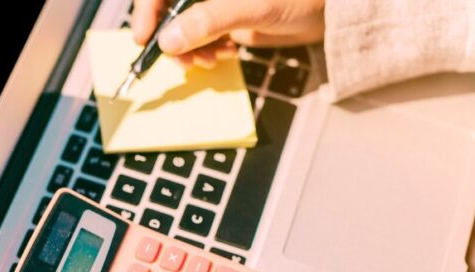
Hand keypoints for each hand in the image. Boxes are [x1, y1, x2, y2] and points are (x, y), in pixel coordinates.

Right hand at [132, 0, 324, 67]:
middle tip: (186, 61)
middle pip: (168, 9)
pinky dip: (207, 50)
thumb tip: (169, 40)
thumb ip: (209, 20)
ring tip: (211, 60)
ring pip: (183, 27)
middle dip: (172, 38)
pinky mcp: (224, 18)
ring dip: (191, 49)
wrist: (329, 12)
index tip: (145, 39)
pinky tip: (225, 53)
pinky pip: (201, 37)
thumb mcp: (251, 6)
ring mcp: (214, 3)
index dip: (147, 10)